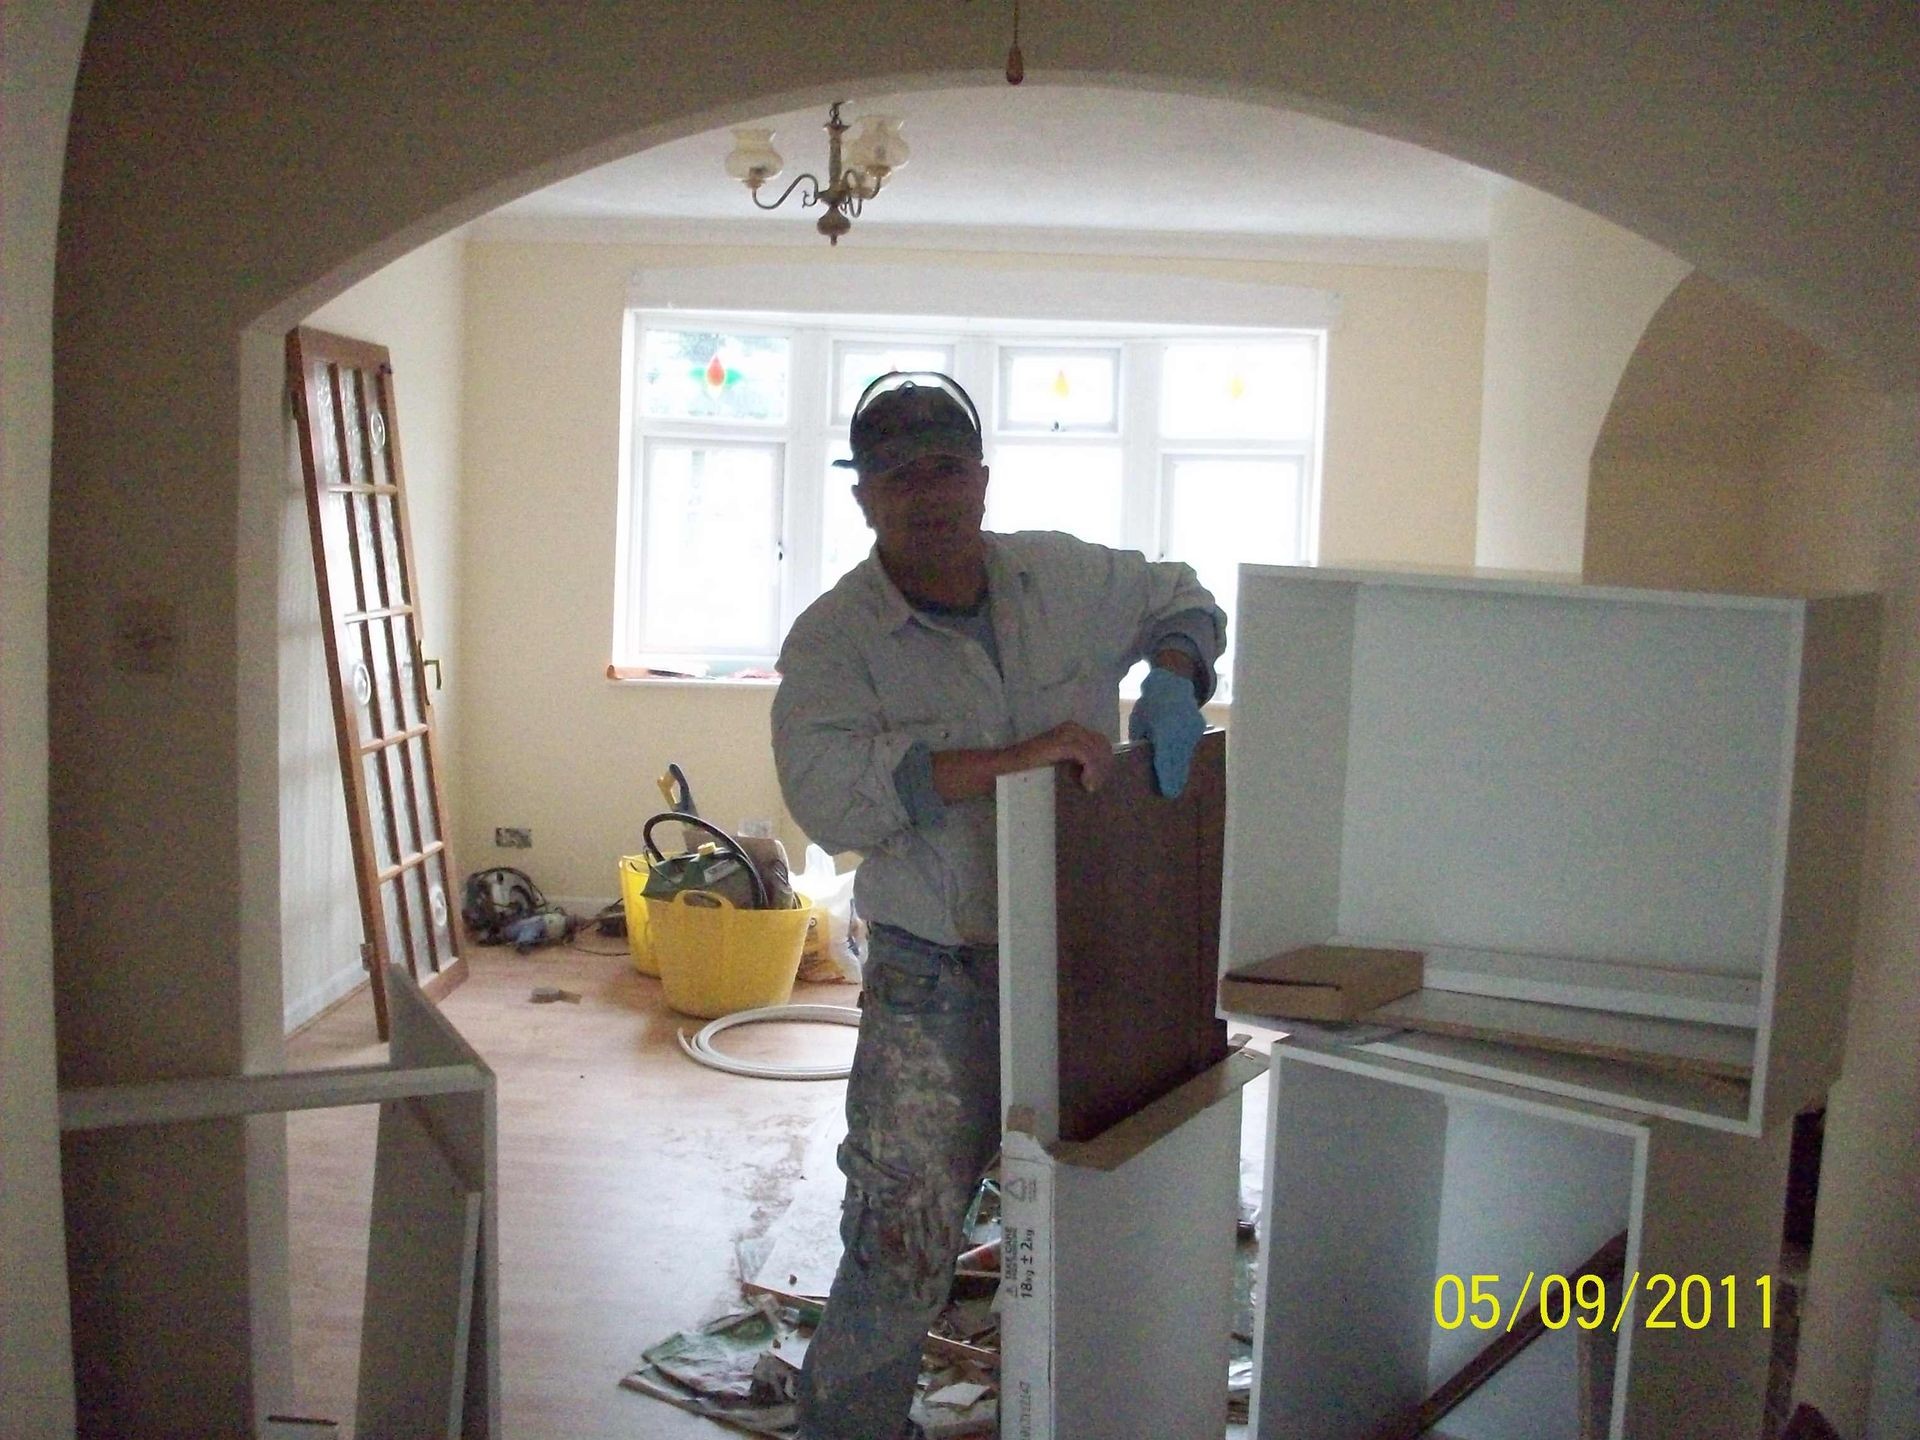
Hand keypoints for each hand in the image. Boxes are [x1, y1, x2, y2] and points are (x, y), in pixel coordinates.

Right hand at [1013, 721, 1114, 792]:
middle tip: (1091, 786)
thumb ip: (1078, 761)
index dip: (1103, 762)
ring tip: (1087, 787)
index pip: (1102, 742)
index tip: (1094, 781)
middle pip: (1103, 746)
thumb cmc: (1033, 766)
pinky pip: (1087, 756)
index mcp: (1074, 729)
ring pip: (1097, 751)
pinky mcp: (1062, 744)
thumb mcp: (1062, 761)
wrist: (1009, 764)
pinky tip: (1084, 784)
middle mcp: (1073, 728)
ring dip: (1097, 772)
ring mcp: (1067, 734)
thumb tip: (1098, 773)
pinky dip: (1090, 771)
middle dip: (1102, 768)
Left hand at [1128, 665, 1205, 797]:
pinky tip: (1180, 770)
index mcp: (1164, 729)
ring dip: (1181, 771)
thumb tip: (1141, 762)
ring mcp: (1193, 730)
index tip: (1167, 793)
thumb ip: (1141, 742)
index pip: (1165, 759)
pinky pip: (1190, 748)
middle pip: (1178, 762)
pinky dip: (1184, 757)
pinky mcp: (1199, 728)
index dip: (1166, 777)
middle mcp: (1181, 731)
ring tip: (1176, 788)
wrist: (1172, 682)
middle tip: (1171, 797)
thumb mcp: (1138, 723)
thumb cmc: (1149, 704)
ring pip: (1186, 756)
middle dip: (1175, 780)